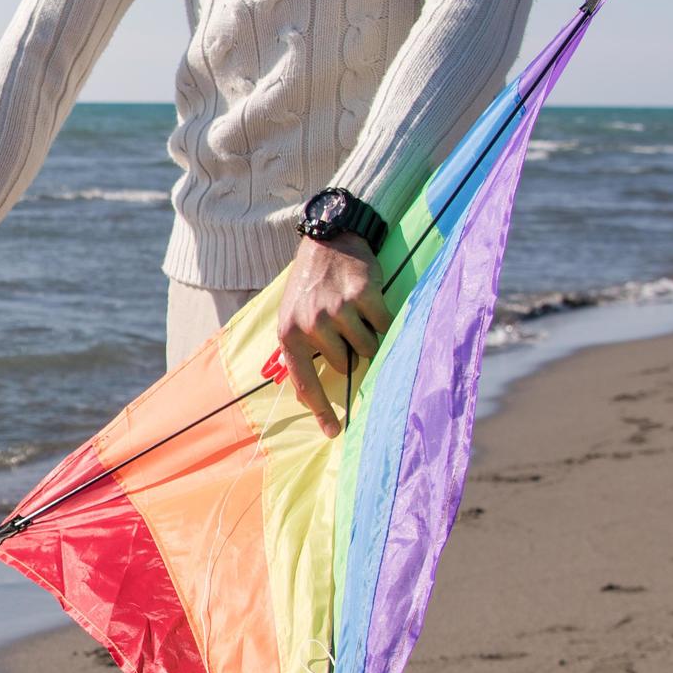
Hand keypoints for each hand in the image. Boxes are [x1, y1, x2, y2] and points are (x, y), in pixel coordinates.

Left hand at [275, 233, 389, 436]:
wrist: (327, 239)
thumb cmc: (310, 284)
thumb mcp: (291, 317)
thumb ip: (298, 354)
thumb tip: (304, 397)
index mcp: (289, 334)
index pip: (306, 382)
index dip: (320, 409)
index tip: (333, 433)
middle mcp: (311, 325)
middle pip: (346, 364)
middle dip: (350, 351)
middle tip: (343, 325)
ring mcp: (336, 310)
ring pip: (367, 348)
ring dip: (366, 334)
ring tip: (353, 311)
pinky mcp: (362, 296)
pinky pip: (383, 324)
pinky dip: (381, 316)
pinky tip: (368, 299)